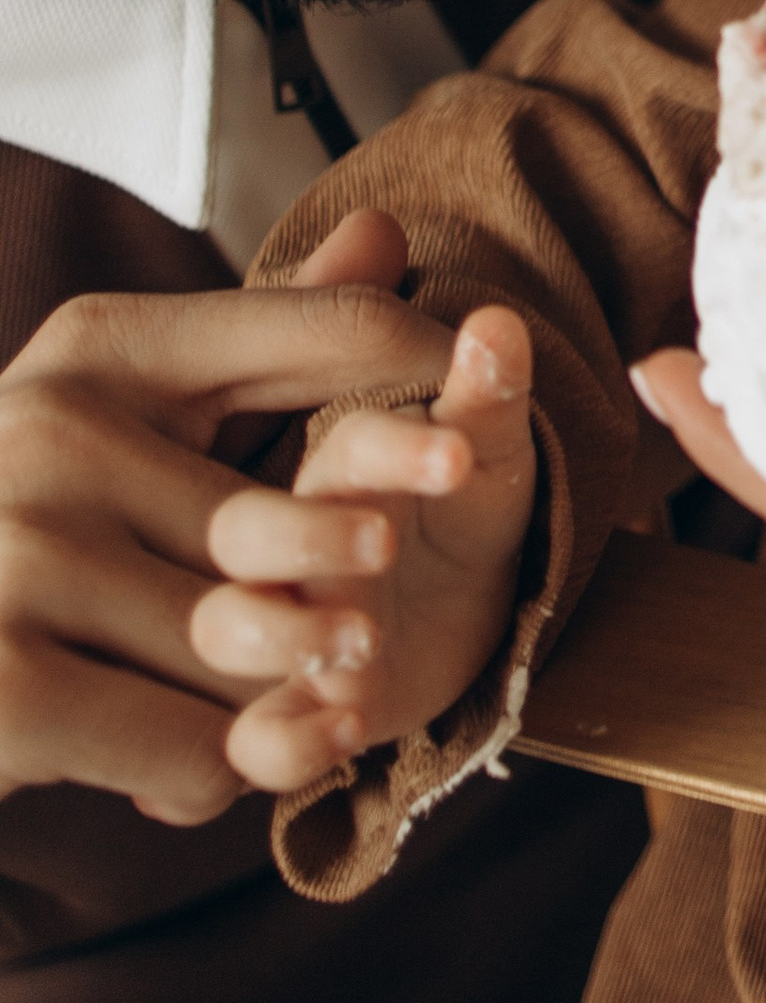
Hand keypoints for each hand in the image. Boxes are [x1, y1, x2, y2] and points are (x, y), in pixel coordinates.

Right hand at [0, 216, 493, 825]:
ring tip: (289, 713)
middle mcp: (52, 425)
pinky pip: (183, 743)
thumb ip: (271, 334)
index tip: (481, 435)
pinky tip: (197, 776)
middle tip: (371, 632)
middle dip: (341, 588)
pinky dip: (208, 775)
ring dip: (275, 703)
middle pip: (289, 518)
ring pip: (242, 646)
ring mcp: (18, 552)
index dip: (431, 377)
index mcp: (100, 344)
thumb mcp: (137, 414)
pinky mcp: (5, 683)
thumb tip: (387, 227)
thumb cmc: (24, 533)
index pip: (325, 336)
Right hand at [191, 303, 539, 796]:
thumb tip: (478, 306)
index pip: (340, 444)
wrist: (447, 620)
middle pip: (245, 528)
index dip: (394, 446)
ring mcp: (271, 629)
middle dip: (306, 533)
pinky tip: (344, 731)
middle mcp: (280, 544)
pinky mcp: (275, 712)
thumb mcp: (481, 458)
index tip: (457, 456)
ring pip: (226, 628)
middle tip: (384, 540)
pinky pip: (249, 739)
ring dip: (285, 634)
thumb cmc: (453, 513)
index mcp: (336, 469)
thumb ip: (484, 395)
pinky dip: (285, 740)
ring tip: (363, 640)